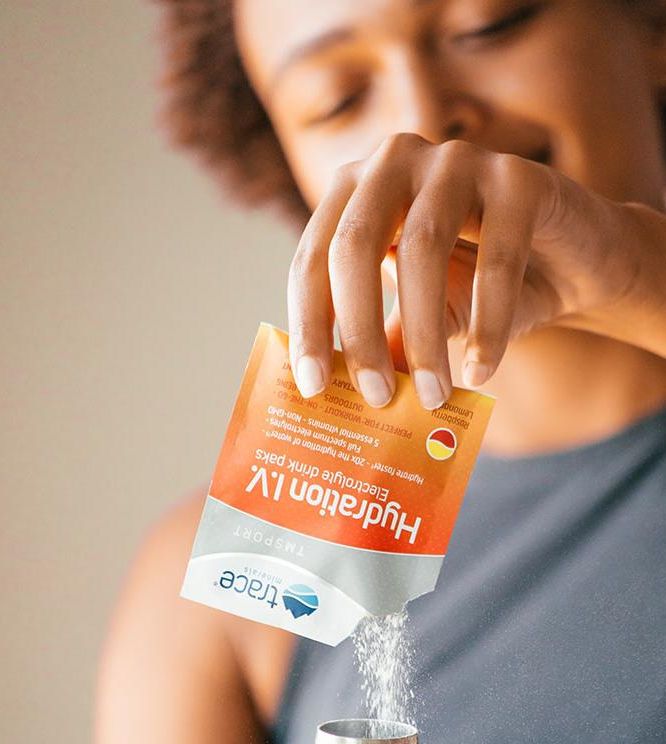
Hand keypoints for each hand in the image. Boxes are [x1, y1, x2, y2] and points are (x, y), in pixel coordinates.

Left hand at [287, 133, 648, 408]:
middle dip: (360, 330)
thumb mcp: (426, 317)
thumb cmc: (486, 289)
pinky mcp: (521, 177)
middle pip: (355, 245)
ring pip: (423, 249)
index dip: (308, 323)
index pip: (313, 257)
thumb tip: (339, 395)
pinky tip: (480, 373)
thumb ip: (386, 340)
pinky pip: (497, 260)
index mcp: (357, 190)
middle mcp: (397, 159)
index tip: (313, 388)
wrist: (576, 262)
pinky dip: (488, 325)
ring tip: (433, 396)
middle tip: (374, 397)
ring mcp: (459, 159)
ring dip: (425, 335)